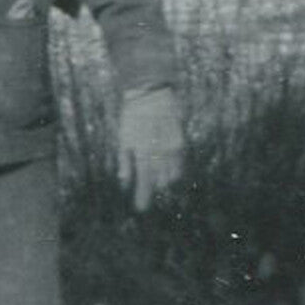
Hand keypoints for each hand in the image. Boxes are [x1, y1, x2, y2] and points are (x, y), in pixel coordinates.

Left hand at [118, 86, 183, 211]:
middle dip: (152, 189)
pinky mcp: (181, 142)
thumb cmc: (132, 117)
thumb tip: (124, 182)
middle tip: (145, 192)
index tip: (140, 209)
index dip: (143, 197)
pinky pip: (179, 164)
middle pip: (160, 182)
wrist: (151, 95)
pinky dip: (172, 171)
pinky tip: (165, 170)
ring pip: (172, 176)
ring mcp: (173, 148)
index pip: (145, 182)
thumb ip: (124, 162)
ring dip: (163, 181)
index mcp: (143, 152)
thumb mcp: (123, 139)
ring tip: (155, 179)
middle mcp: (161, 153)